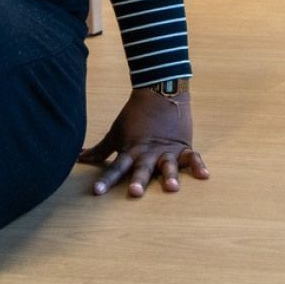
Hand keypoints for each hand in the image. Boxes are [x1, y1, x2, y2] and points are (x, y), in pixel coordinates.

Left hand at [78, 88, 208, 196]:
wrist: (160, 91)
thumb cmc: (135, 114)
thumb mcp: (116, 132)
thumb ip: (101, 149)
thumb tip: (80, 157)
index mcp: (132, 150)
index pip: (116, 168)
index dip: (106, 180)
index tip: (96, 191)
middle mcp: (149, 152)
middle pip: (142, 169)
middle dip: (139, 180)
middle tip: (135, 192)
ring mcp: (167, 149)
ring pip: (168, 165)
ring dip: (170, 176)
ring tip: (172, 187)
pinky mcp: (183, 145)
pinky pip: (192, 157)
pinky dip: (198, 165)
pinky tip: (204, 175)